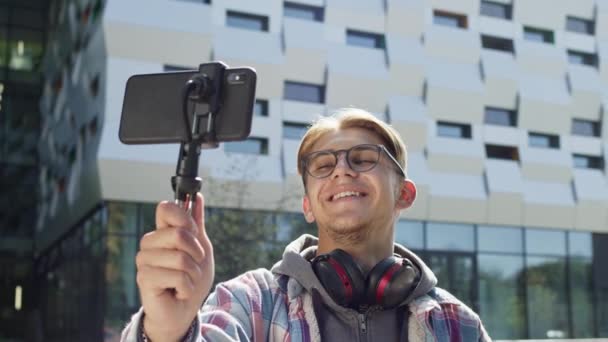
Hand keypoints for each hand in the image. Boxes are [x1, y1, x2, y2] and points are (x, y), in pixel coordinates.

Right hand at [135, 193, 213, 340]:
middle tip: (194, 265)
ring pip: (180, 258)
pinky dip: (187, 287)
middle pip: (178, 233)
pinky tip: (179, 291)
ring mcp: (144, 260)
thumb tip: (197, 196)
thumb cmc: (191, 278)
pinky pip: (177, 276)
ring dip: (193, 273)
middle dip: (196, 253)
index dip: (184, 217)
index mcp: (162, 232)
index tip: (194, 232)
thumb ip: (197, 224)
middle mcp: (150, 243)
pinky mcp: (144, 278)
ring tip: (186, 281)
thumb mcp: (201, 248)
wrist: (184, 309)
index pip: (165, 208)